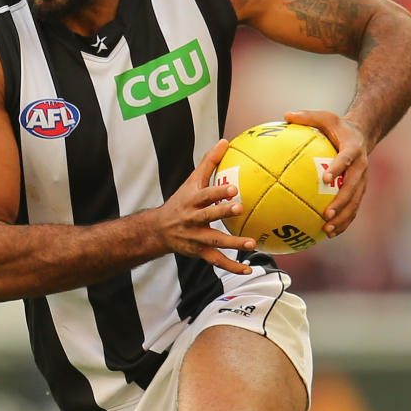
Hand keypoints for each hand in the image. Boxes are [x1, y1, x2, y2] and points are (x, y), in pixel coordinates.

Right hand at [151, 139, 256, 274]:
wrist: (160, 229)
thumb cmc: (181, 201)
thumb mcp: (192, 181)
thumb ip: (209, 162)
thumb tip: (226, 141)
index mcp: (191, 201)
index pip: (204, 195)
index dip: (217, 192)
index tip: (233, 188)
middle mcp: (192, 219)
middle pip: (207, 216)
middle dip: (222, 212)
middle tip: (239, 208)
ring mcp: (196, 237)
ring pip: (214, 240)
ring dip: (233, 243)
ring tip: (250, 244)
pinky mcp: (199, 252)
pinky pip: (217, 261)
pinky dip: (232, 267)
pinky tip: (248, 269)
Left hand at [284, 110, 368, 237]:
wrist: (363, 134)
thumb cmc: (338, 126)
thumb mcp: (325, 116)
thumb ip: (307, 116)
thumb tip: (286, 115)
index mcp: (353, 149)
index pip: (346, 159)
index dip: (338, 168)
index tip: (325, 178)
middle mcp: (360, 167)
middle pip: (353, 188)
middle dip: (341, 203)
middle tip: (326, 215)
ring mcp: (361, 181)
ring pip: (355, 203)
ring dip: (343, 218)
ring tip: (327, 230)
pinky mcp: (359, 190)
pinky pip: (352, 208)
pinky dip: (343, 221)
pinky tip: (328, 233)